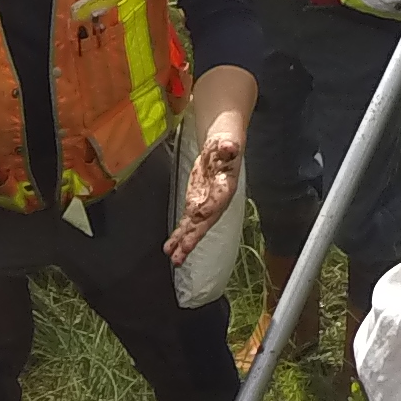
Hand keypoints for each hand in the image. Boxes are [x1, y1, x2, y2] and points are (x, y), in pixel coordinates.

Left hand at [168, 107, 245, 265]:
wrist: (222, 150)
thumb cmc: (225, 145)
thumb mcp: (227, 142)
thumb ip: (228, 146)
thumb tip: (230, 147)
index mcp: (226, 185)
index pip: (218, 198)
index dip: (210, 207)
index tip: (199, 214)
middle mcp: (217, 201)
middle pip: (206, 221)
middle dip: (195, 236)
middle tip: (184, 251)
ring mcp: (205, 205)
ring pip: (195, 227)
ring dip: (184, 243)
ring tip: (174, 258)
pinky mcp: (195, 206)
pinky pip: (187, 223)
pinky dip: (179, 236)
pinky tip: (170, 248)